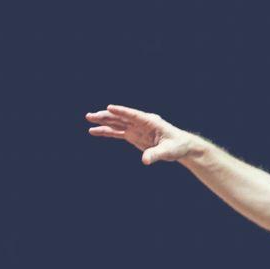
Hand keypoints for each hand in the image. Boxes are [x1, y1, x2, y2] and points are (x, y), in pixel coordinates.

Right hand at [86, 104, 201, 164]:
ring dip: (103, 122)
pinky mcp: (133, 135)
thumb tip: (145, 161)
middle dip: (106, 116)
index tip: (109, 107)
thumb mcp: (168, 151)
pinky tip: (95, 131)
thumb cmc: (177, 146)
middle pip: (121, 118)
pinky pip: (117, 132)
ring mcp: (136, 128)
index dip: (121, 112)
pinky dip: (106, 132)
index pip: (133, 115)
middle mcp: (141, 123)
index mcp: (150, 121)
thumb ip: (156, 155)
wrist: (180, 147)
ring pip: (117, 123)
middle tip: (91, 116)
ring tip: (89, 120)